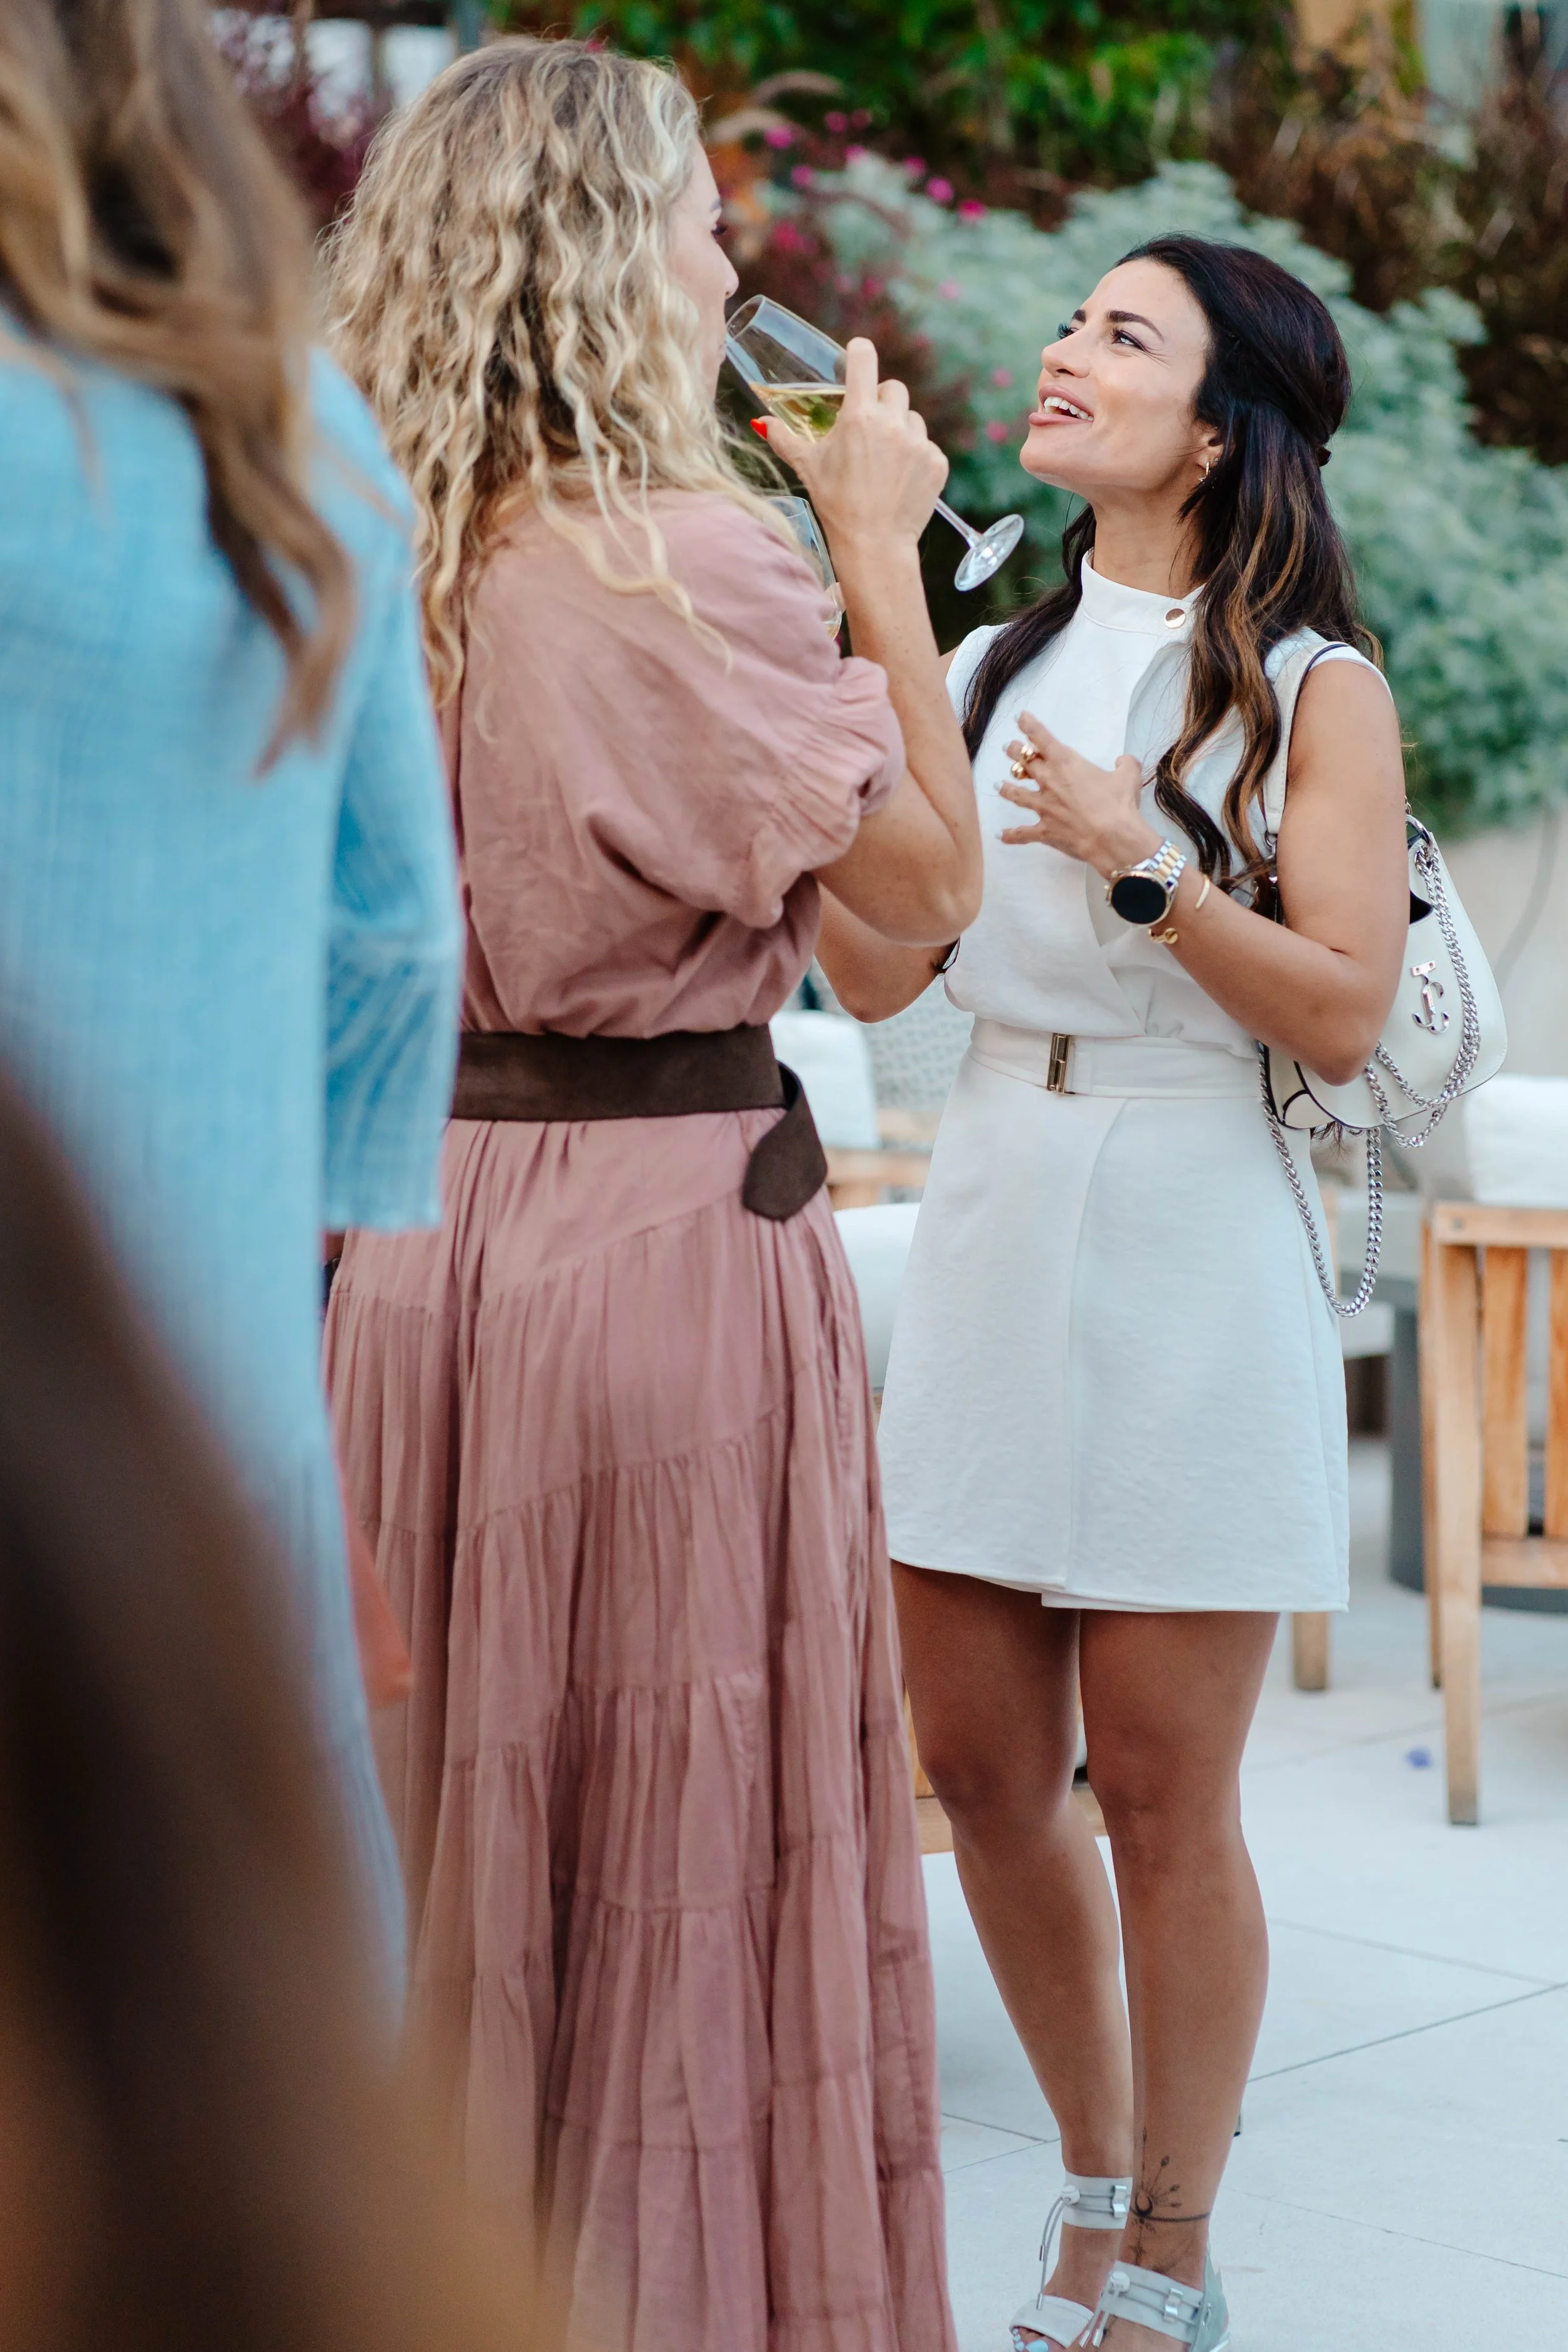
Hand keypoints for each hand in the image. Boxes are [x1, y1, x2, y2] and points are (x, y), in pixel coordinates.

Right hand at [762, 338, 947, 555]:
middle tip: (869, 429)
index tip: (856, 358)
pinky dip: (915, 458)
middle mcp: (892, 423)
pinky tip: (900, 479)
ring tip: (884, 461)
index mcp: (859, 416)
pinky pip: (926, 446)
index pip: (864, 357)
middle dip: (880, 402)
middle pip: (892, 388)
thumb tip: (762, 423)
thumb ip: (785, 438)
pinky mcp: (936, 462)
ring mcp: (918, 442)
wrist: (874, 545)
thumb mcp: (808, 468)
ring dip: (900, 430)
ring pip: (912, 418)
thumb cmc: (836, 505)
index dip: (858, 354)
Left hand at [997, 710, 1159, 878]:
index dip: (1028, 725)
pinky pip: (1023, 833)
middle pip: (1024, 763)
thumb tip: (1124, 761)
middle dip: (1015, 753)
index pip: (1042, 738)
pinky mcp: (1044, 830)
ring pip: (1017, 795)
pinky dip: (1012, 835)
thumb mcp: (1128, 776)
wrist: (1112, 837)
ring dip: (1007, 789)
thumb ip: (1125, 764)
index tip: (1019, 717)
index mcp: (1066, 763)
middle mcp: (1049, 781)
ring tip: (999, 785)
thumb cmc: (1119, 804)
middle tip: (1008, 748)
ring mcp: (1043, 807)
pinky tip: (1002, 836)